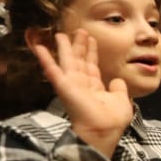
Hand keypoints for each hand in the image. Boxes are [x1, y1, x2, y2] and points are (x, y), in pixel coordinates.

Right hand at [32, 29, 132, 157]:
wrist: (103, 130)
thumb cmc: (112, 119)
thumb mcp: (121, 100)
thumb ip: (119, 89)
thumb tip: (118, 80)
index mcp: (94, 89)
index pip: (91, 67)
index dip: (91, 53)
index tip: (91, 39)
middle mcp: (81, 85)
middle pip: (79, 61)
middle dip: (79, 46)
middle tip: (79, 30)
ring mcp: (71, 85)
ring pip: (67, 61)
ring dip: (64, 47)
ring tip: (61, 33)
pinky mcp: (63, 86)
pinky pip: (52, 70)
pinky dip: (45, 58)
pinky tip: (39, 47)